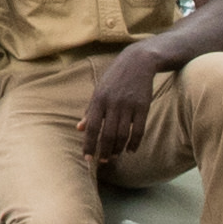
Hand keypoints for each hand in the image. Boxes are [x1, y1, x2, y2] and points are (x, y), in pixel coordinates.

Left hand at [76, 43, 162, 160]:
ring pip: (123, 134)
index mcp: (99, 99)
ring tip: (114, 156)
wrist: (137, 62)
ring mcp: (129, 105)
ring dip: (118, 149)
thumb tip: (79, 128)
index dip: (89, 145)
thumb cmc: (114, 78)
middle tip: (103, 161)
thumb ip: (90, 110)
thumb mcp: (99, 90)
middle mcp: (113, 103)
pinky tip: (131, 150)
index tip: (87, 158)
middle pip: (108, 134)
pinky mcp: (143, 106)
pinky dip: (135, 143)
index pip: (92, 127)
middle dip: (104, 151)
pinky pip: (139, 130)